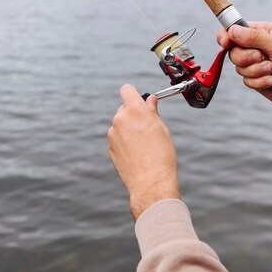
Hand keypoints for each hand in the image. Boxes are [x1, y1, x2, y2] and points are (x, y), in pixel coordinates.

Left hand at [108, 85, 179, 219]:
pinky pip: (118, 139)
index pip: (127, 90)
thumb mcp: (162, 128)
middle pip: (124, 109)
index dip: (133, 94)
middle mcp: (119, 120)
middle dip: (133, 114)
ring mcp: (112, 134)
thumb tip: (149, 100)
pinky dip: (125, 142)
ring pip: (121, 125)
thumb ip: (152, 111)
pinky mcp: (110, 148)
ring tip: (144, 145)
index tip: (139, 100)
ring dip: (129, 129)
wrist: (150, 182)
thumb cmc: (161, 155)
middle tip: (148, 127)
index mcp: (134, 110)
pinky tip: (137, 153)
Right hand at [216, 21, 271, 106]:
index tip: (225, 43)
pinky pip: (246, 81)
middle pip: (233, 51)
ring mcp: (255, 63)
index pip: (236, 30)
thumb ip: (255, 37)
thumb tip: (232, 30)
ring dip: (256, 71)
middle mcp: (256, 47)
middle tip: (261, 58)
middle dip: (246, 58)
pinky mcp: (255, 78)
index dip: (226, 36)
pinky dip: (259, 82)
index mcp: (263, 32)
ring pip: (239, 68)